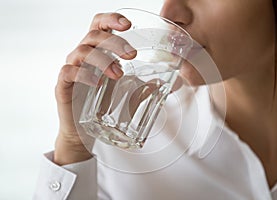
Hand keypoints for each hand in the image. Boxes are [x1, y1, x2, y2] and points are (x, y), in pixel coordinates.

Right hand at [54, 12, 136, 164]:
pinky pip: (69, 72)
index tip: (128, 25)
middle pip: (94, 36)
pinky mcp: (63, 85)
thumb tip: (159, 83)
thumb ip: (138, 84)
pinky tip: (97, 83)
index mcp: (96, 52)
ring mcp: (72, 69)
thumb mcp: (123, 91)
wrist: (82, 131)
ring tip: (118, 74)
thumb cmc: (101, 105)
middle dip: (115, 42)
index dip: (111, 19)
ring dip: (103, 59)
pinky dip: (84, 74)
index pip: (99, 25)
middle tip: (132, 55)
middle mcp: (83, 56)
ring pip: (83, 51)